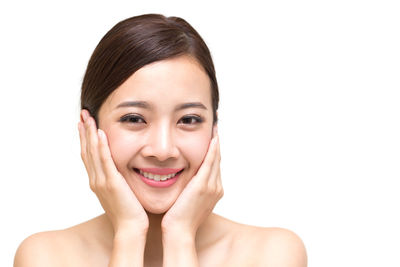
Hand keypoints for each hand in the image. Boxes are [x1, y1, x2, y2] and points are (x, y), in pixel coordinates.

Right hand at [78, 110, 148, 233]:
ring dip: (90, 133)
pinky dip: (102, 146)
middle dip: (84, 131)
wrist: (130, 228)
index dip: (85, 138)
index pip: (88, 155)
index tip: (84, 123)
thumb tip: (120, 170)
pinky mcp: (112, 183)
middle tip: (83, 114)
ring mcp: (102, 181)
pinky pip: (105, 161)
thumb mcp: (120, 191)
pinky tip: (101, 133)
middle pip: (86, 150)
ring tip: (88, 117)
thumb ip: (117, 179)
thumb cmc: (129, 211)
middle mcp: (95, 179)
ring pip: (92, 152)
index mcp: (97, 181)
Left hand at [161, 126, 222, 237]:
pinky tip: (213, 138)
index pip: (215, 167)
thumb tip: (184, 182)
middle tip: (215, 129)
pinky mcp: (203, 185)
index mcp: (213, 191)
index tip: (212, 140)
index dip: (214, 152)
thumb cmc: (178, 219)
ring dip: (216, 143)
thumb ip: (189, 189)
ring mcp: (211, 186)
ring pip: (216, 159)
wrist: (178, 232)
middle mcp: (216, 187)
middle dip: (217, 145)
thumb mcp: (187, 201)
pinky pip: (210, 162)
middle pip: (218, 161)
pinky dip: (212, 149)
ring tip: (215, 129)